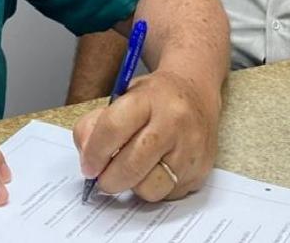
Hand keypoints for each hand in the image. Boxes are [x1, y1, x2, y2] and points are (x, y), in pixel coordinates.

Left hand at [72, 70, 219, 201]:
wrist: (197, 94)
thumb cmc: (153, 99)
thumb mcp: (122, 97)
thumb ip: (96, 125)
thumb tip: (88, 162)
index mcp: (149, 98)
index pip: (113, 128)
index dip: (94, 153)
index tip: (88, 165)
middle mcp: (174, 123)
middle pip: (131, 165)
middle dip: (109, 180)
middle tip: (102, 179)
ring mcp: (190, 149)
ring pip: (149, 188)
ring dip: (134, 186)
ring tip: (134, 172)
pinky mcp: (201, 171)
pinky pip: (167, 195)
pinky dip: (154, 188)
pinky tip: (155, 171)